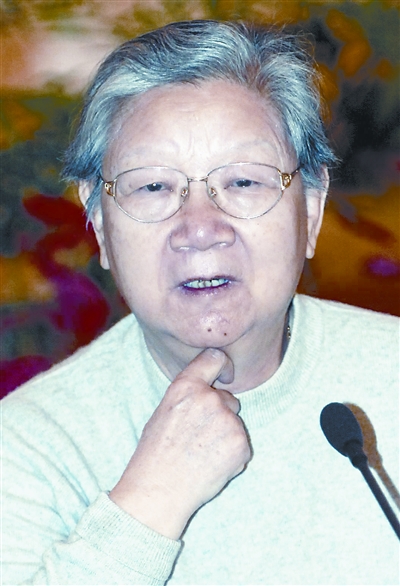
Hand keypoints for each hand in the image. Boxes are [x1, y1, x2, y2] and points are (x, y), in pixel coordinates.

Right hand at [109, 348, 250, 538]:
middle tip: (198, 437)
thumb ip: (189, 395)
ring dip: (226, 436)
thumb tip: (212, 389)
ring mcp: (228, 421)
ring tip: (202, 454)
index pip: (214, 358)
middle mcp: (209, 398)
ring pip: (235, 423)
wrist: (158, 491)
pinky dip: (232, 456)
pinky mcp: (241, 444)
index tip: (226, 374)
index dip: (223, 365)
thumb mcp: (163, 411)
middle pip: (228, 399)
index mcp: (186, 386)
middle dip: (220, 414)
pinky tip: (212, 465)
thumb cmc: (155, 453)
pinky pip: (242, 445)